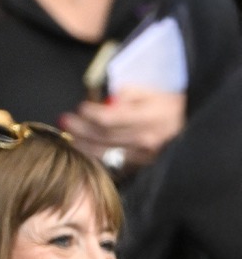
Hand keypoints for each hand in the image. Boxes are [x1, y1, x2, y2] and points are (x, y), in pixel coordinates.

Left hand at [60, 88, 185, 171]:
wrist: (195, 127)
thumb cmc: (170, 104)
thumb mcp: (154, 90)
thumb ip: (129, 93)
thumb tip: (108, 98)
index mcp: (151, 118)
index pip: (111, 119)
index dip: (91, 113)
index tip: (80, 106)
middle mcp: (147, 141)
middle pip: (104, 137)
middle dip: (80, 129)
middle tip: (64, 119)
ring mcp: (145, 158)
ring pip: (106, 154)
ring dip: (83, 145)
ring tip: (68, 135)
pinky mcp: (143, 168)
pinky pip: (114, 165)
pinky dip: (95, 158)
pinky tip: (83, 150)